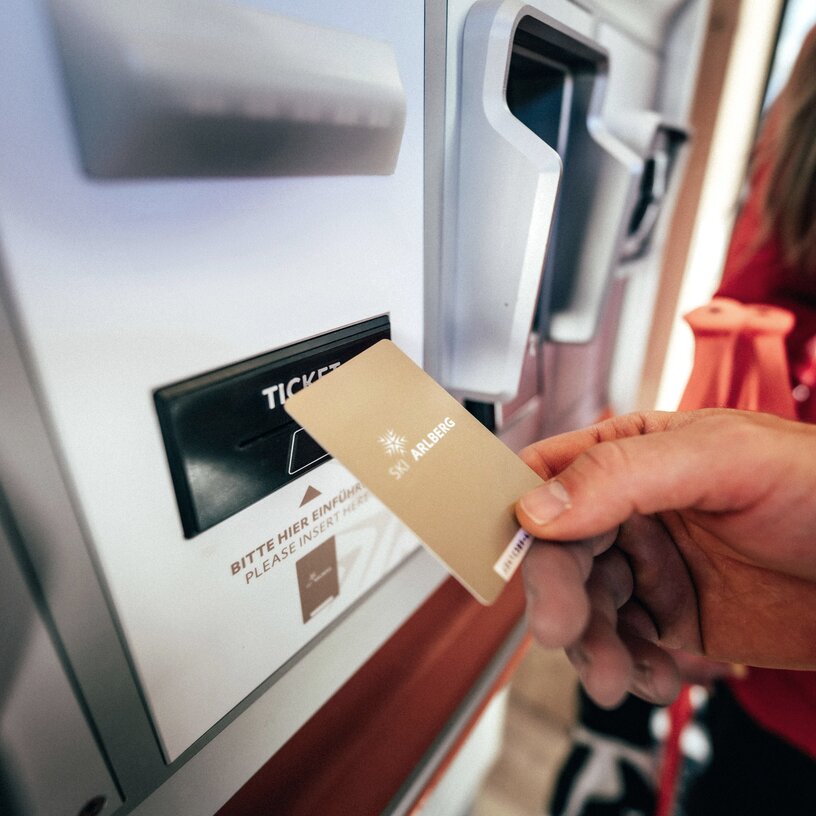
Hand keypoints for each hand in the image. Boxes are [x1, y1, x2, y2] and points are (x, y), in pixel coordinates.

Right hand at [515, 409, 815, 708]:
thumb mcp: (722, 459)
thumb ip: (623, 476)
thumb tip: (538, 506)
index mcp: (630, 453)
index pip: (547, 475)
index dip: (517, 510)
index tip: (501, 549)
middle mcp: (629, 510)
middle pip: (560, 552)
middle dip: (557, 594)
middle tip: (561, 629)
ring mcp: (649, 566)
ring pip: (587, 607)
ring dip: (592, 644)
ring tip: (616, 674)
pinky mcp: (672, 617)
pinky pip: (626, 646)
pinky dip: (631, 668)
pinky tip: (655, 677)